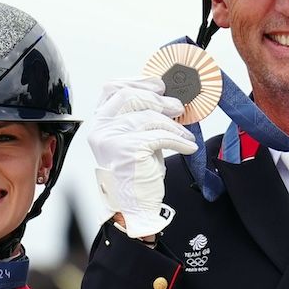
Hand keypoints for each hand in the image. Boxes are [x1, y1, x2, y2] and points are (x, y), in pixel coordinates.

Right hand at [87, 77, 198, 238]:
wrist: (134, 206)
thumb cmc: (135, 173)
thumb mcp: (135, 138)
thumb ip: (141, 117)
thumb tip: (166, 98)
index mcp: (100, 122)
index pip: (112, 88)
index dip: (138, 82)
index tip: (159, 85)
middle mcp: (101, 129)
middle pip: (130, 96)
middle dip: (158, 99)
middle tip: (177, 107)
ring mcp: (111, 139)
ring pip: (148, 117)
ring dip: (172, 124)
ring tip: (184, 133)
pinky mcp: (128, 150)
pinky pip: (159, 136)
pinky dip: (179, 140)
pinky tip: (187, 146)